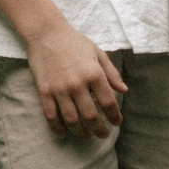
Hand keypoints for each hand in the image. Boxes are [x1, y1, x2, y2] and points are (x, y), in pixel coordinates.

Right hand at [26, 24, 127, 140]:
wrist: (46, 33)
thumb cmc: (75, 42)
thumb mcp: (98, 53)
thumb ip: (112, 73)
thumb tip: (124, 90)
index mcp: (93, 73)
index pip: (108, 103)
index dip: (114, 116)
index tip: (116, 122)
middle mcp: (77, 84)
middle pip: (91, 116)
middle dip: (99, 129)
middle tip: (103, 134)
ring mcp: (59, 89)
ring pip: (72, 120)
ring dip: (81, 132)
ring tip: (87, 136)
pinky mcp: (45, 91)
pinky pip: (51, 116)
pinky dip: (58, 128)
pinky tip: (64, 133)